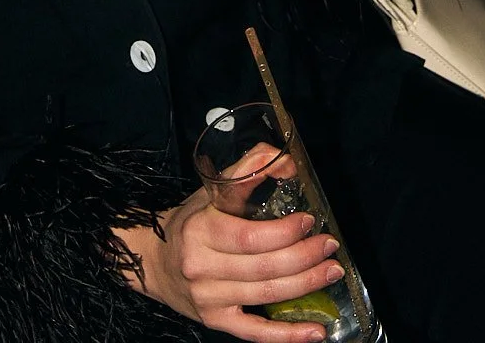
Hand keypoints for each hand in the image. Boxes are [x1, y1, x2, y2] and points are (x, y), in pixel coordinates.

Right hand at [115, 176, 341, 341]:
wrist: (153, 261)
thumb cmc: (189, 223)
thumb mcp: (209, 192)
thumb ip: (246, 172)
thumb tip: (284, 160)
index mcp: (200, 230)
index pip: (248, 236)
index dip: (283, 231)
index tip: (308, 221)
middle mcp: (202, 267)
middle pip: (263, 267)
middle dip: (304, 257)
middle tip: (329, 246)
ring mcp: (209, 299)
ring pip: (266, 295)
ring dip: (306, 284)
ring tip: (331, 271)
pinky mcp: (217, 322)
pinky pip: (257, 332)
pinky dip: (289, 335)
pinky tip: (316, 331)